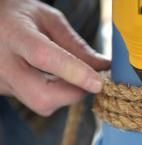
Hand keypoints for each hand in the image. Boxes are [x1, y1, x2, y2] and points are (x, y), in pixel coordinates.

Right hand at [0, 0, 109, 115]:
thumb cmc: (19, 16)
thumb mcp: (49, 20)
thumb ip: (76, 45)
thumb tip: (104, 67)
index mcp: (14, 34)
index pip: (43, 57)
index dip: (75, 72)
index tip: (98, 83)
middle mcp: (2, 63)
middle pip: (41, 96)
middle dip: (74, 94)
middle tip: (89, 81)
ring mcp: (1, 82)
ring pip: (40, 103)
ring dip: (66, 94)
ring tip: (70, 75)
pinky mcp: (4, 92)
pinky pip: (36, 102)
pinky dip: (55, 95)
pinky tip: (54, 79)